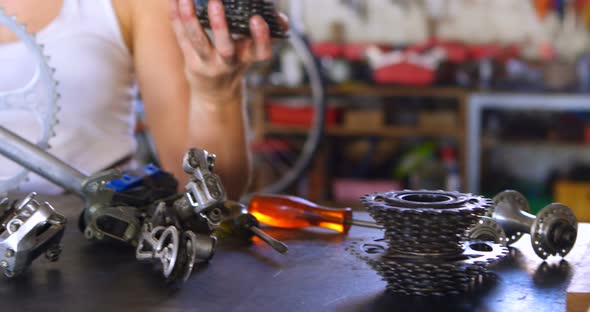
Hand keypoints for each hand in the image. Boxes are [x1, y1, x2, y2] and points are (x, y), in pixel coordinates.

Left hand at [168, 0, 286, 103]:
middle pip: (225, 48)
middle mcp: (228, 63)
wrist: (215, 92)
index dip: (261, 37)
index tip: (258, 19)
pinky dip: (176, 17)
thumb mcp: (254, 51)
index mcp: (248, 58)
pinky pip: (181, 37)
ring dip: (191, 18)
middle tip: (216, 1)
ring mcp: (207, 63)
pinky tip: (174, 0)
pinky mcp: (189, 60)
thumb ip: (268, 33)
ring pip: (198, 41)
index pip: (260, 52)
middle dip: (220, 25)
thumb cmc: (237, 61)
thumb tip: (282, 20)